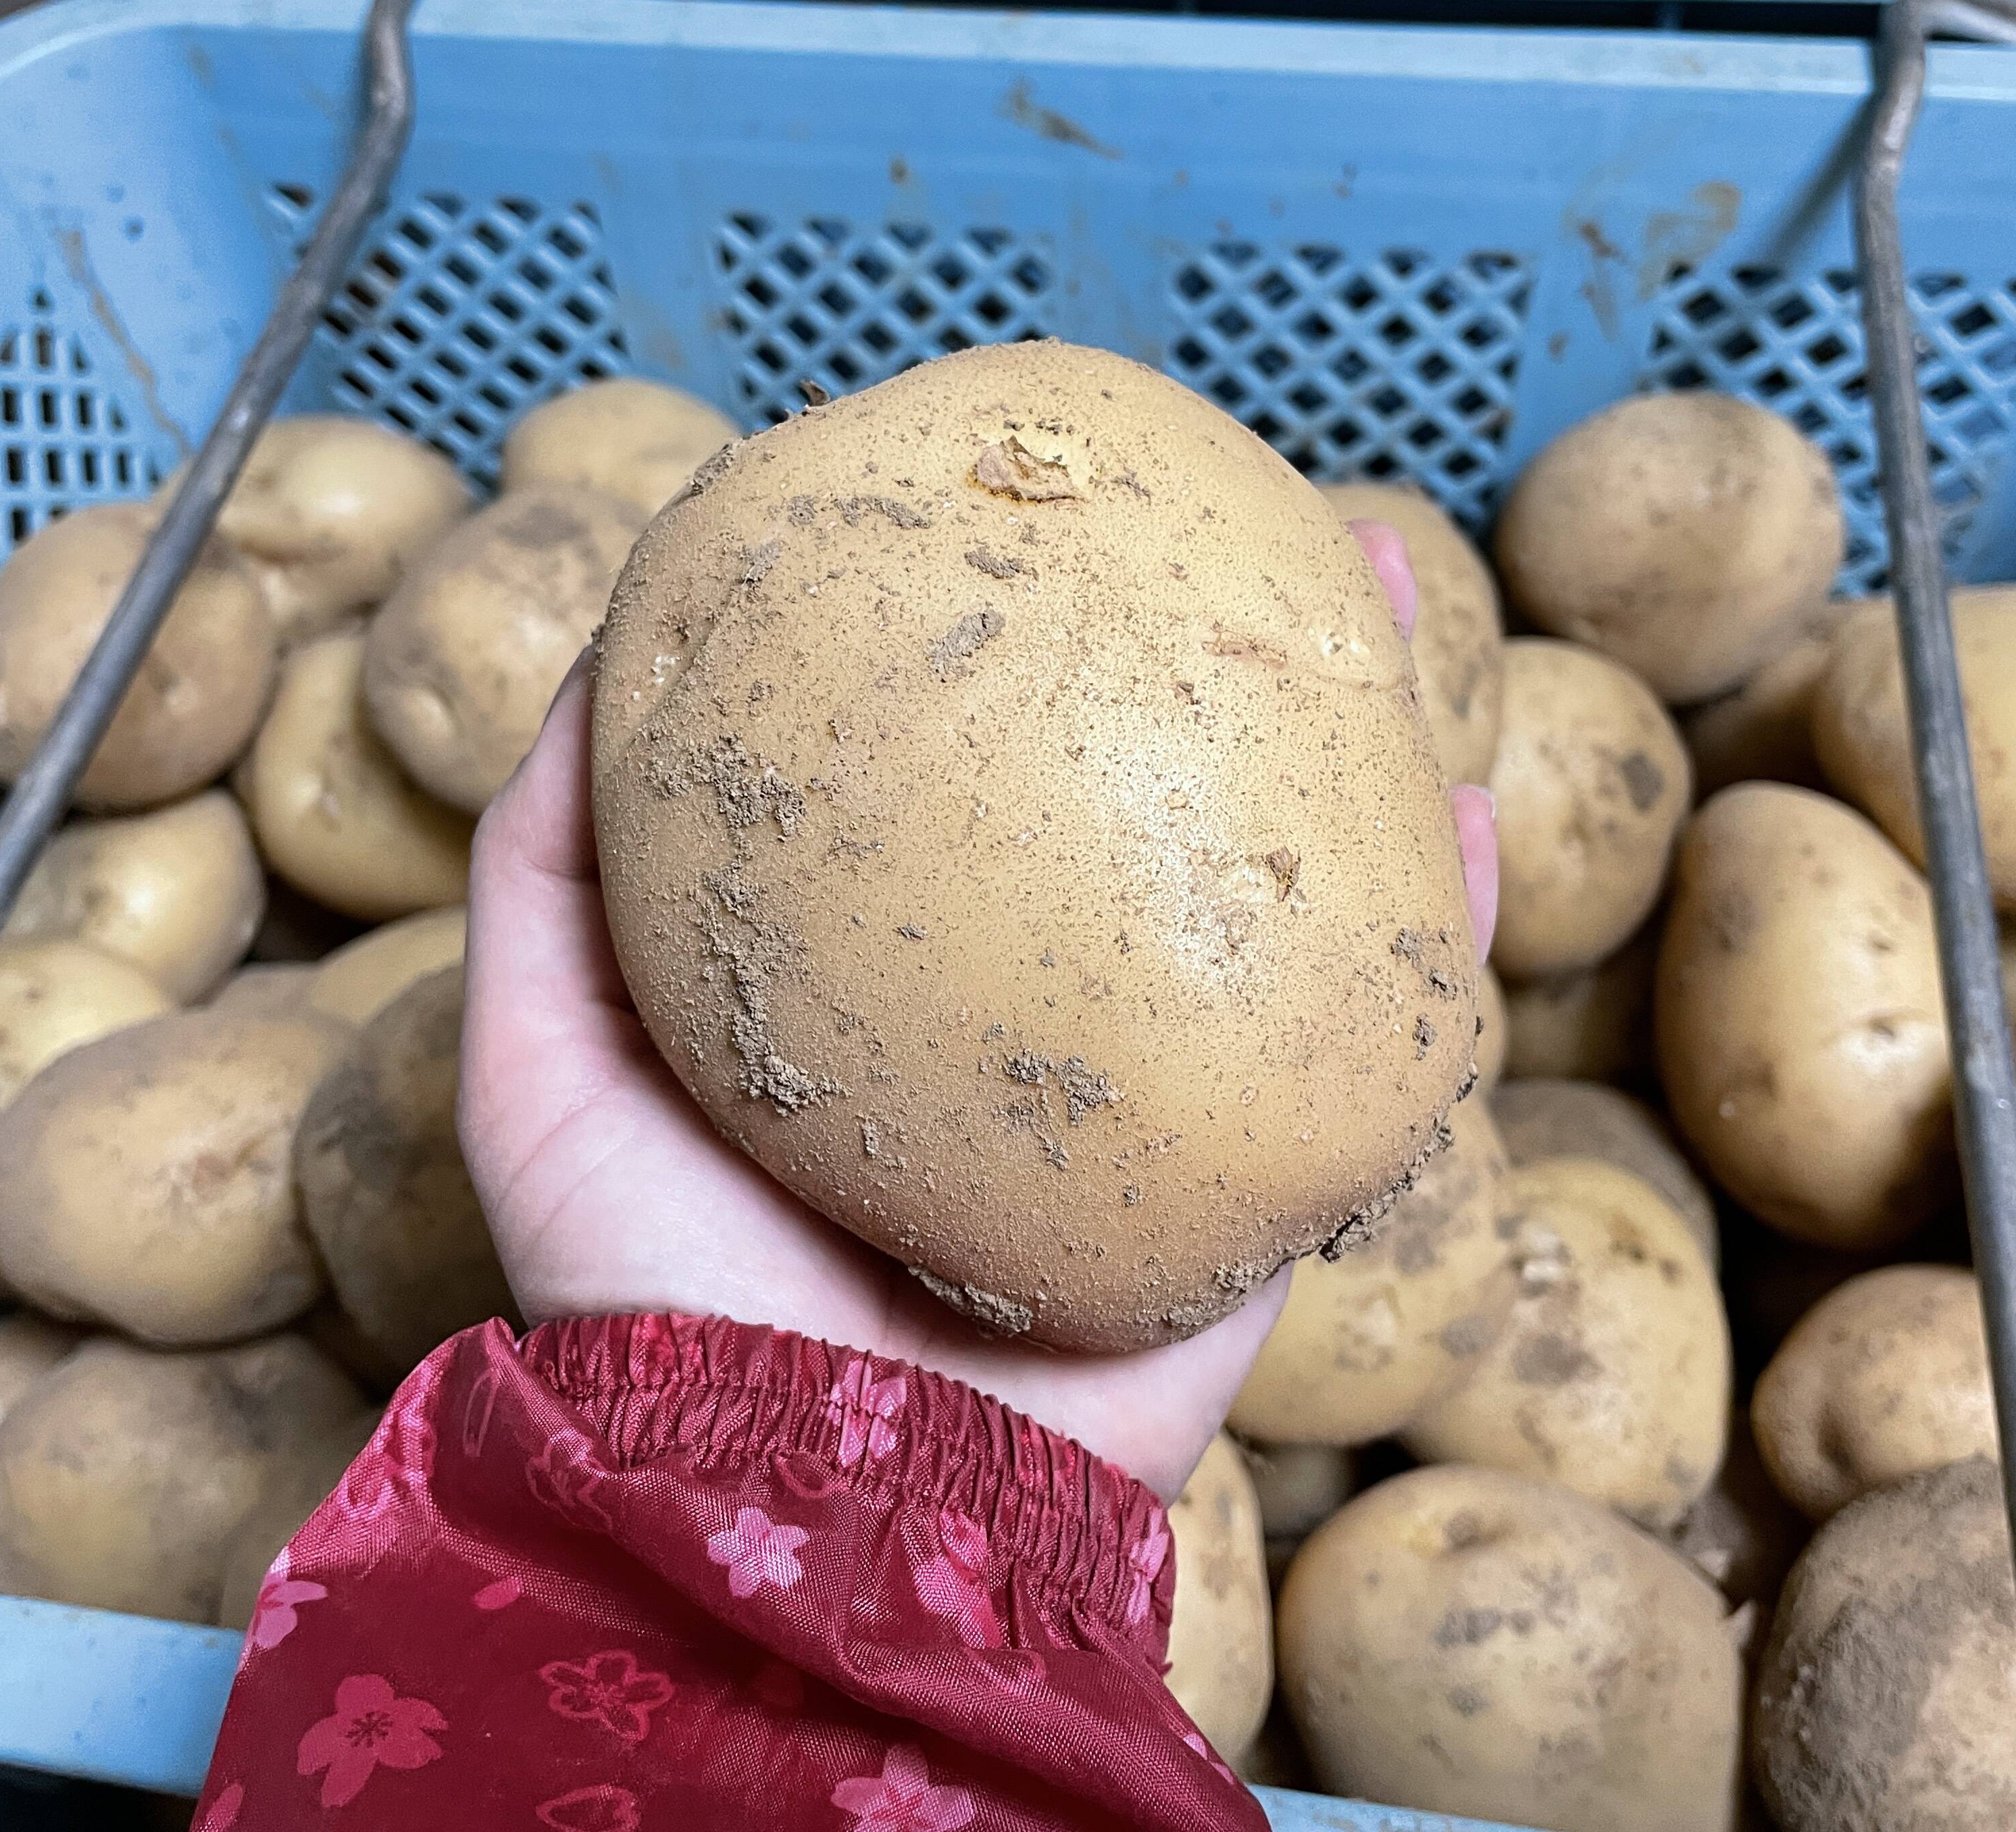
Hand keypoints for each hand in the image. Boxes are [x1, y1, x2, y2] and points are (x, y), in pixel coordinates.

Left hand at [456, 520, 1498, 1500]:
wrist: (808, 1507)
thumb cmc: (651, 1286)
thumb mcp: (545, 1051)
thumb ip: (554, 865)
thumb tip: (605, 649)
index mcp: (884, 976)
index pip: (955, 767)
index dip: (999, 635)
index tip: (1017, 509)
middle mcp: (1028, 1016)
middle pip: (1133, 791)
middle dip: (1193, 647)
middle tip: (1227, 511)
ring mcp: (1147, 1092)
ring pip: (1269, 881)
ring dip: (1340, 735)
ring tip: (1365, 592)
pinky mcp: (1246, 1183)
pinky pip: (1368, 1044)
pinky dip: (1436, 933)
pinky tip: (1470, 810)